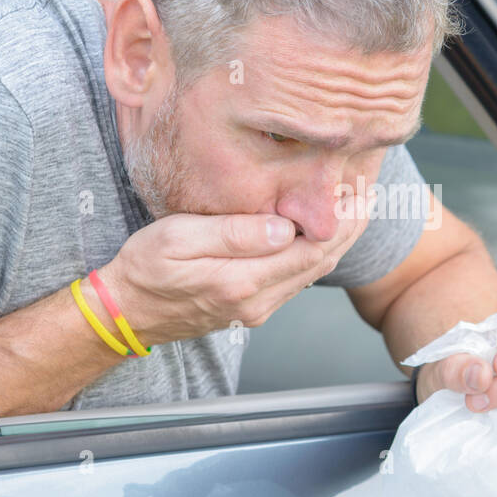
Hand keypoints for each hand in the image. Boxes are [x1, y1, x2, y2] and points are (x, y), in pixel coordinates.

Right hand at [98, 206, 368, 344]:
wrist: (126, 312)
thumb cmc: (144, 270)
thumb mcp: (178, 239)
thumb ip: (233, 234)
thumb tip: (284, 227)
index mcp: (244, 282)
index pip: (314, 247)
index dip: (344, 216)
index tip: (361, 184)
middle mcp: (260, 301)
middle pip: (324, 259)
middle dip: (353, 222)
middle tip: (371, 185)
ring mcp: (259, 307)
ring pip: (315, 268)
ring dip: (340, 236)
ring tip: (357, 200)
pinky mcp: (254, 305)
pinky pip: (298, 275)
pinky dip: (319, 249)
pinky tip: (324, 227)